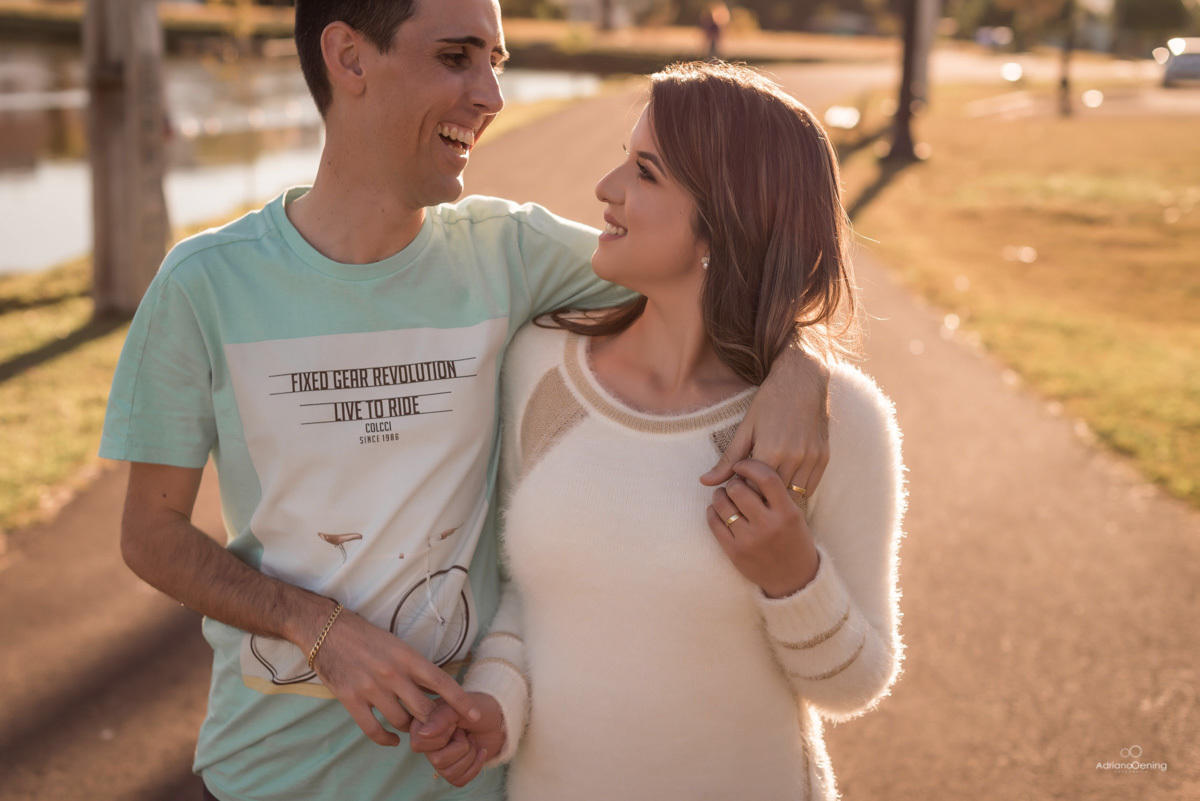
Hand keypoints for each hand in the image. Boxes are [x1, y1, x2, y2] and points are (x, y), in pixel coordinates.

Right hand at [306, 606, 480, 746]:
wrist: (326, 630)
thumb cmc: (364, 635)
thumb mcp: (396, 644)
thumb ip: (414, 667)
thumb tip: (436, 689)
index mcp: (406, 656)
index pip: (441, 681)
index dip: (460, 701)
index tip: (474, 715)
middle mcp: (392, 673)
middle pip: (423, 709)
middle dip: (433, 722)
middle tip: (436, 726)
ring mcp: (370, 688)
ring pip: (401, 721)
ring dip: (409, 729)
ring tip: (411, 728)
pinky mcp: (350, 699)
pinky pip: (373, 729)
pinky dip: (386, 739)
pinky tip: (392, 740)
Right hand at [411, 693, 506, 786]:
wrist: (498, 718)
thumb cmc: (477, 707)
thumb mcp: (460, 706)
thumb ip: (440, 717)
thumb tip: (423, 733)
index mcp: (422, 725)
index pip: (419, 744)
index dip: (443, 736)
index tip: (455, 724)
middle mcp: (428, 744)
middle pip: (436, 761)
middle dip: (461, 746)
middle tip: (466, 732)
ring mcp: (440, 758)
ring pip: (448, 773)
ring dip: (469, 755)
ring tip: (472, 740)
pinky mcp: (453, 770)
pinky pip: (458, 780)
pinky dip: (475, 766)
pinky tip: (480, 751)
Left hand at [701, 345, 829, 492]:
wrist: (802, 380)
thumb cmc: (769, 402)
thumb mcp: (745, 429)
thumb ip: (727, 460)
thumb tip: (705, 482)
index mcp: (770, 452)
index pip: (753, 491)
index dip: (743, 495)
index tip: (736, 491)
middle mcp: (794, 458)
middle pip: (773, 495)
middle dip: (760, 498)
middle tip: (750, 495)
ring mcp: (811, 458)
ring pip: (794, 495)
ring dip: (780, 497)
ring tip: (767, 492)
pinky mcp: (823, 457)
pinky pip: (810, 487)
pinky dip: (797, 490)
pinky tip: (785, 485)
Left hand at [706, 459, 819, 598]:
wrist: (795, 579)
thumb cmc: (794, 541)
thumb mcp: (794, 515)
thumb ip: (776, 494)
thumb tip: (746, 469)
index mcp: (788, 512)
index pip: (766, 478)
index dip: (749, 466)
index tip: (742, 465)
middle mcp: (769, 525)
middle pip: (739, 489)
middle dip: (733, 482)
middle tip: (734, 484)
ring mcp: (750, 540)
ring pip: (722, 504)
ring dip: (719, 495)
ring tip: (723, 495)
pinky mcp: (735, 552)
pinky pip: (714, 523)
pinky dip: (712, 511)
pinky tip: (717, 510)